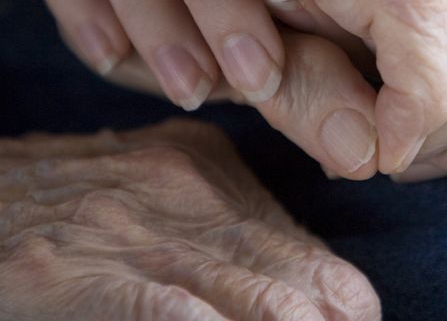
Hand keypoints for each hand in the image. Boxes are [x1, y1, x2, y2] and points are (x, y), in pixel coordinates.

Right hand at [0, 119, 379, 319]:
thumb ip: (217, 217)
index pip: (283, 231)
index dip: (328, 282)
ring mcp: (124, 221)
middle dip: (322, 303)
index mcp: (201, 158)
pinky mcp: (70, 265)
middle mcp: (176, 182)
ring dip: (281, 314)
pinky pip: (154, 305)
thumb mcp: (153, 184)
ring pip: (227, 284)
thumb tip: (294, 274)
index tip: (361, 311)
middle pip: (269, 258)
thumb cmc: (70, 196)